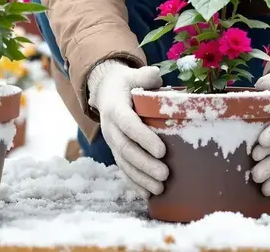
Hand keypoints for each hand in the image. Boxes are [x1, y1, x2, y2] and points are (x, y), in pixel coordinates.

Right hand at [87, 59, 168, 194]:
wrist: (105, 91)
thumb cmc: (126, 82)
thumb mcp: (133, 74)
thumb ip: (146, 75)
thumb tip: (157, 78)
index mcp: (115, 108)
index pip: (128, 124)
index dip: (143, 138)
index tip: (162, 150)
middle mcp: (110, 127)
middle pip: (125, 149)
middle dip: (145, 164)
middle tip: (165, 174)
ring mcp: (112, 141)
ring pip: (123, 163)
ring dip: (141, 178)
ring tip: (160, 188)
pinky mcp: (116, 151)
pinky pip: (122, 169)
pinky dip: (134, 183)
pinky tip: (147, 195)